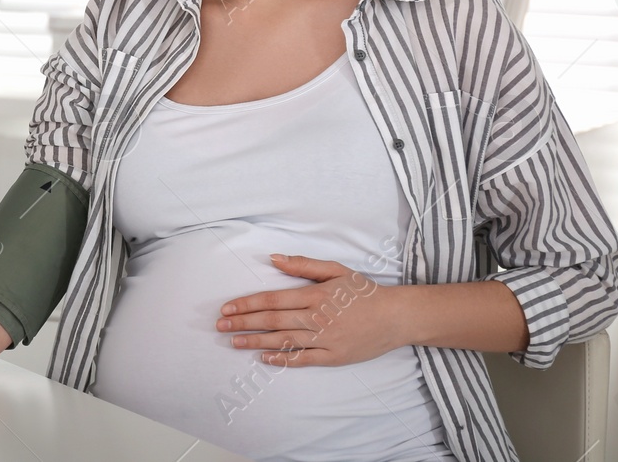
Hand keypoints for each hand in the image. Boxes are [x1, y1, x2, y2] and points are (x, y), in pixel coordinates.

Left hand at [217, 253, 403, 366]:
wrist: (396, 317)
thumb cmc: (364, 291)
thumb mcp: (335, 270)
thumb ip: (303, 265)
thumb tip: (273, 258)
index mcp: (315, 295)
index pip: (272, 300)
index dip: (247, 304)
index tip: (227, 309)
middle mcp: (317, 318)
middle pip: (272, 321)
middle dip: (243, 324)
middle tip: (221, 327)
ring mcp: (325, 340)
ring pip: (283, 341)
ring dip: (255, 342)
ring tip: (234, 342)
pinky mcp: (334, 357)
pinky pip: (303, 359)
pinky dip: (282, 359)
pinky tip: (264, 357)